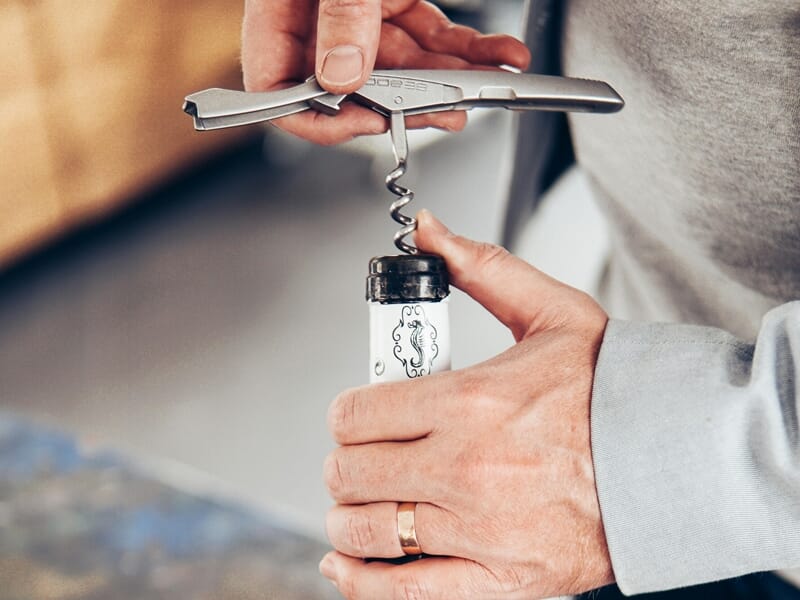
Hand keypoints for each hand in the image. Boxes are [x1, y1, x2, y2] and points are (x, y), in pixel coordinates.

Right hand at [242, 0, 529, 143]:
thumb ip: (341, 14)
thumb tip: (342, 76)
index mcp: (281, 8)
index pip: (278, 85)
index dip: (316, 115)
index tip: (361, 121)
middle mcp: (318, 16)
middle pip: (352, 84)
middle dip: (405, 102)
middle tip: (440, 112)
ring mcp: (360, 12)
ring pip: (401, 66)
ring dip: (448, 80)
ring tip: (482, 86)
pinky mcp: (396, 0)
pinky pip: (430, 33)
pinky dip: (467, 47)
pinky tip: (496, 55)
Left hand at [320, 210, 613, 598]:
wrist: (672, 462)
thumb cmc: (613, 391)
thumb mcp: (552, 313)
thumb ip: (483, 269)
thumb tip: (429, 233)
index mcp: (471, 401)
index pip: (356, 414)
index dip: (346, 415)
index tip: (357, 416)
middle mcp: (467, 467)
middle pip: (351, 472)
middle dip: (346, 461)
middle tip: (363, 456)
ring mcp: (480, 529)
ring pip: (367, 529)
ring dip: (349, 516)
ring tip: (361, 503)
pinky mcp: (499, 577)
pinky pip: (403, 592)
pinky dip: (362, 581)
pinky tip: (347, 562)